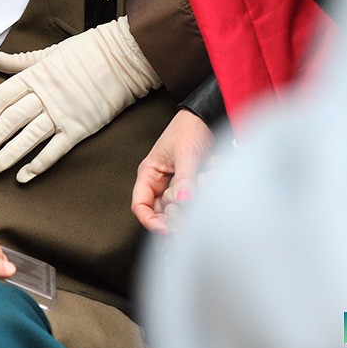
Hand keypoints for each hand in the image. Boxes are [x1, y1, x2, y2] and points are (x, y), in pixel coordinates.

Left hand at [0, 17, 160, 182]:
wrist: (122, 58)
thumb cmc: (86, 52)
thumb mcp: (48, 53)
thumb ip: (19, 62)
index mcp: (34, 76)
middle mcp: (44, 96)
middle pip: (9, 122)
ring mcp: (62, 114)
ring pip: (28, 138)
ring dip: (7, 155)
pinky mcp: (79, 128)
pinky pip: (54, 151)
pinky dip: (38, 165)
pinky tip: (23, 176)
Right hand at [131, 109, 214, 234]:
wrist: (207, 118)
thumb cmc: (189, 129)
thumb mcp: (186, 155)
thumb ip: (184, 179)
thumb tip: (183, 202)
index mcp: (149, 173)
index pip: (140, 205)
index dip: (149, 221)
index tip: (166, 229)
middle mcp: (158, 181)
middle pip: (158, 212)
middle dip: (171, 218)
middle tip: (186, 224)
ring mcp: (173, 184)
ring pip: (174, 208)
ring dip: (186, 209)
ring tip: (198, 204)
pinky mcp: (187, 185)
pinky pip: (188, 201)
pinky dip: (196, 202)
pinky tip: (205, 194)